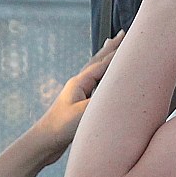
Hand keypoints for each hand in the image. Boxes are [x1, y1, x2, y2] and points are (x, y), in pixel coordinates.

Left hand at [29, 32, 123, 164]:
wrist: (43, 143)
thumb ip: (103, 99)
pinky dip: (103, 75)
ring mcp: (78, 93)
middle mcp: (79, 84)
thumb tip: (123, 90)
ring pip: (96, 70)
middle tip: (122, 33)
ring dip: (106, 58)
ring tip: (111, 45)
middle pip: (98, 60)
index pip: (104, 62)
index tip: (131, 37)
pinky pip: (95, 84)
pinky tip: (103, 77)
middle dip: (111, 47)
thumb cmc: (61, 127)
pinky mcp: (78, 104)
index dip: (119, 51)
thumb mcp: (85, 112)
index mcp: (80, 82)